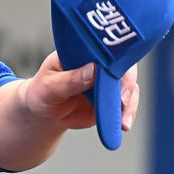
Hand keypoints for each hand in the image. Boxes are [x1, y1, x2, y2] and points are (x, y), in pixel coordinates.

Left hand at [21, 51, 139, 131]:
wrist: (45, 111)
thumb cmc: (43, 91)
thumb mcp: (50, 85)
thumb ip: (69, 79)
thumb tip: (93, 70)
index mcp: (82, 52)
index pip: (102, 47)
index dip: (113, 56)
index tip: (113, 71)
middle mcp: (98, 64)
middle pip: (122, 66)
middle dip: (125, 82)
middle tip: (121, 99)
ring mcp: (106, 82)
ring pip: (129, 87)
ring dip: (129, 103)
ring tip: (123, 120)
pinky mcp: (111, 100)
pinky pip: (126, 105)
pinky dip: (127, 114)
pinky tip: (123, 125)